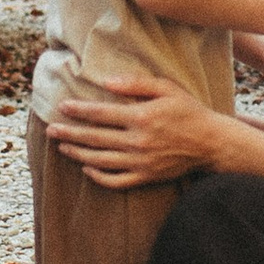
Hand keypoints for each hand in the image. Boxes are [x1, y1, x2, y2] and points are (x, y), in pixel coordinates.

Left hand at [44, 69, 226, 189]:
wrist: (212, 143)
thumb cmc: (189, 111)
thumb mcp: (167, 88)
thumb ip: (136, 84)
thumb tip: (107, 81)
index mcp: (141, 117)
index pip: (100, 114)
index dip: (79, 110)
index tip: (62, 107)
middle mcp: (137, 141)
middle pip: (94, 138)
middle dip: (69, 133)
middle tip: (51, 130)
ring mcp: (140, 162)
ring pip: (100, 160)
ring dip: (78, 154)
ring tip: (62, 147)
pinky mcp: (146, 177)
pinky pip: (116, 181)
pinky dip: (98, 177)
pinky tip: (87, 168)